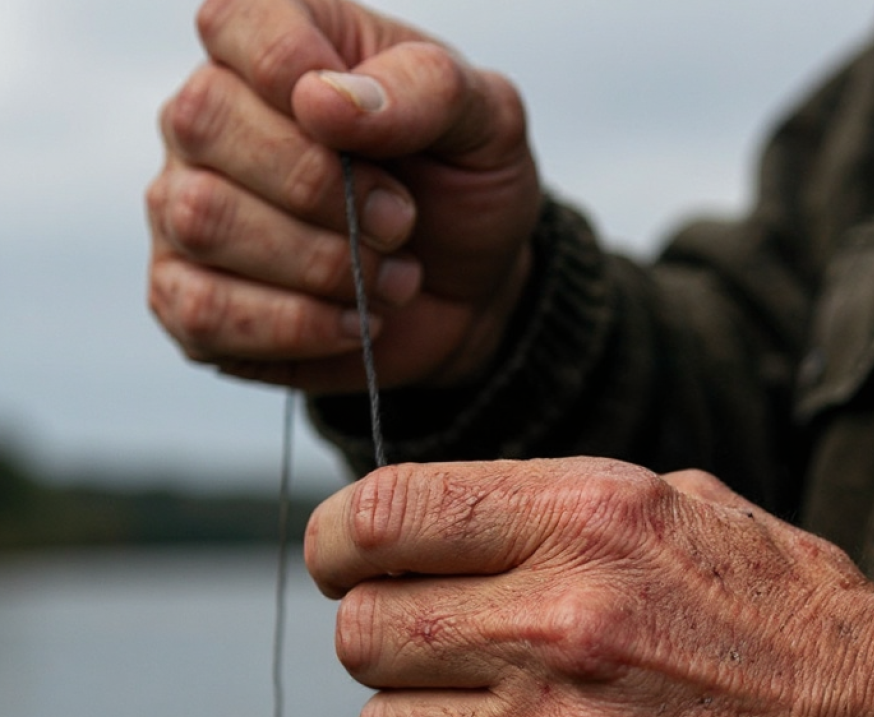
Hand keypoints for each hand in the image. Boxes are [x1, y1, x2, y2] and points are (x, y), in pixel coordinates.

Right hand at [146, 0, 539, 391]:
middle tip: (400, 223)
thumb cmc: (463, 192)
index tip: (366, 131)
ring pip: (203, 221)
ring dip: (321, 264)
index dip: (294, 73)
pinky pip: (203, 310)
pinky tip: (352, 321)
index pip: (235, 20)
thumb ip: (425, 88)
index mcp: (278, 44)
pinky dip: (296, 326)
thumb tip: (320, 102)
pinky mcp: (188, 297)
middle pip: (206, 123)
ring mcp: (184, 209)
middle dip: (322, 189)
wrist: (469, 294)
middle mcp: (212, 119)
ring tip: (388, 278)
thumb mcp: (487, 125)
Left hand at [304, 458, 873, 716]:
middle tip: (433, 645)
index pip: (387, 517)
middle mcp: (562, 628)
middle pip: (362, 637)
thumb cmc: (777, 617)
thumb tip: (431, 524)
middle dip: (380, 638)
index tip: (340, 560)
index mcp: (585, 523)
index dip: (337, 539)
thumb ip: (544, 505)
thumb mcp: (676, 506)